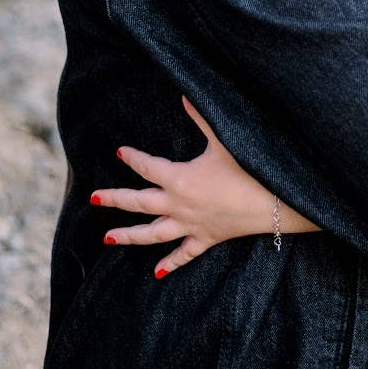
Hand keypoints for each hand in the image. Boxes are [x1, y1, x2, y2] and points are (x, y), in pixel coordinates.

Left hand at [91, 96, 319, 277]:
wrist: (273, 204)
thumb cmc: (248, 170)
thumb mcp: (223, 140)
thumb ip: (201, 118)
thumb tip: (184, 95)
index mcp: (180, 179)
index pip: (148, 167)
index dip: (133, 158)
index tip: (120, 152)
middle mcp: (178, 205)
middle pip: (139, 203)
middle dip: (115, 200)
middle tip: (94, 198)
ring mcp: (190, 225)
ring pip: (153, 234)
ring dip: (129, 236)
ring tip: (108, 238)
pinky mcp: (205, 239)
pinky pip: (184, 254)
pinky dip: (170, 263)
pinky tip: (157, 273)